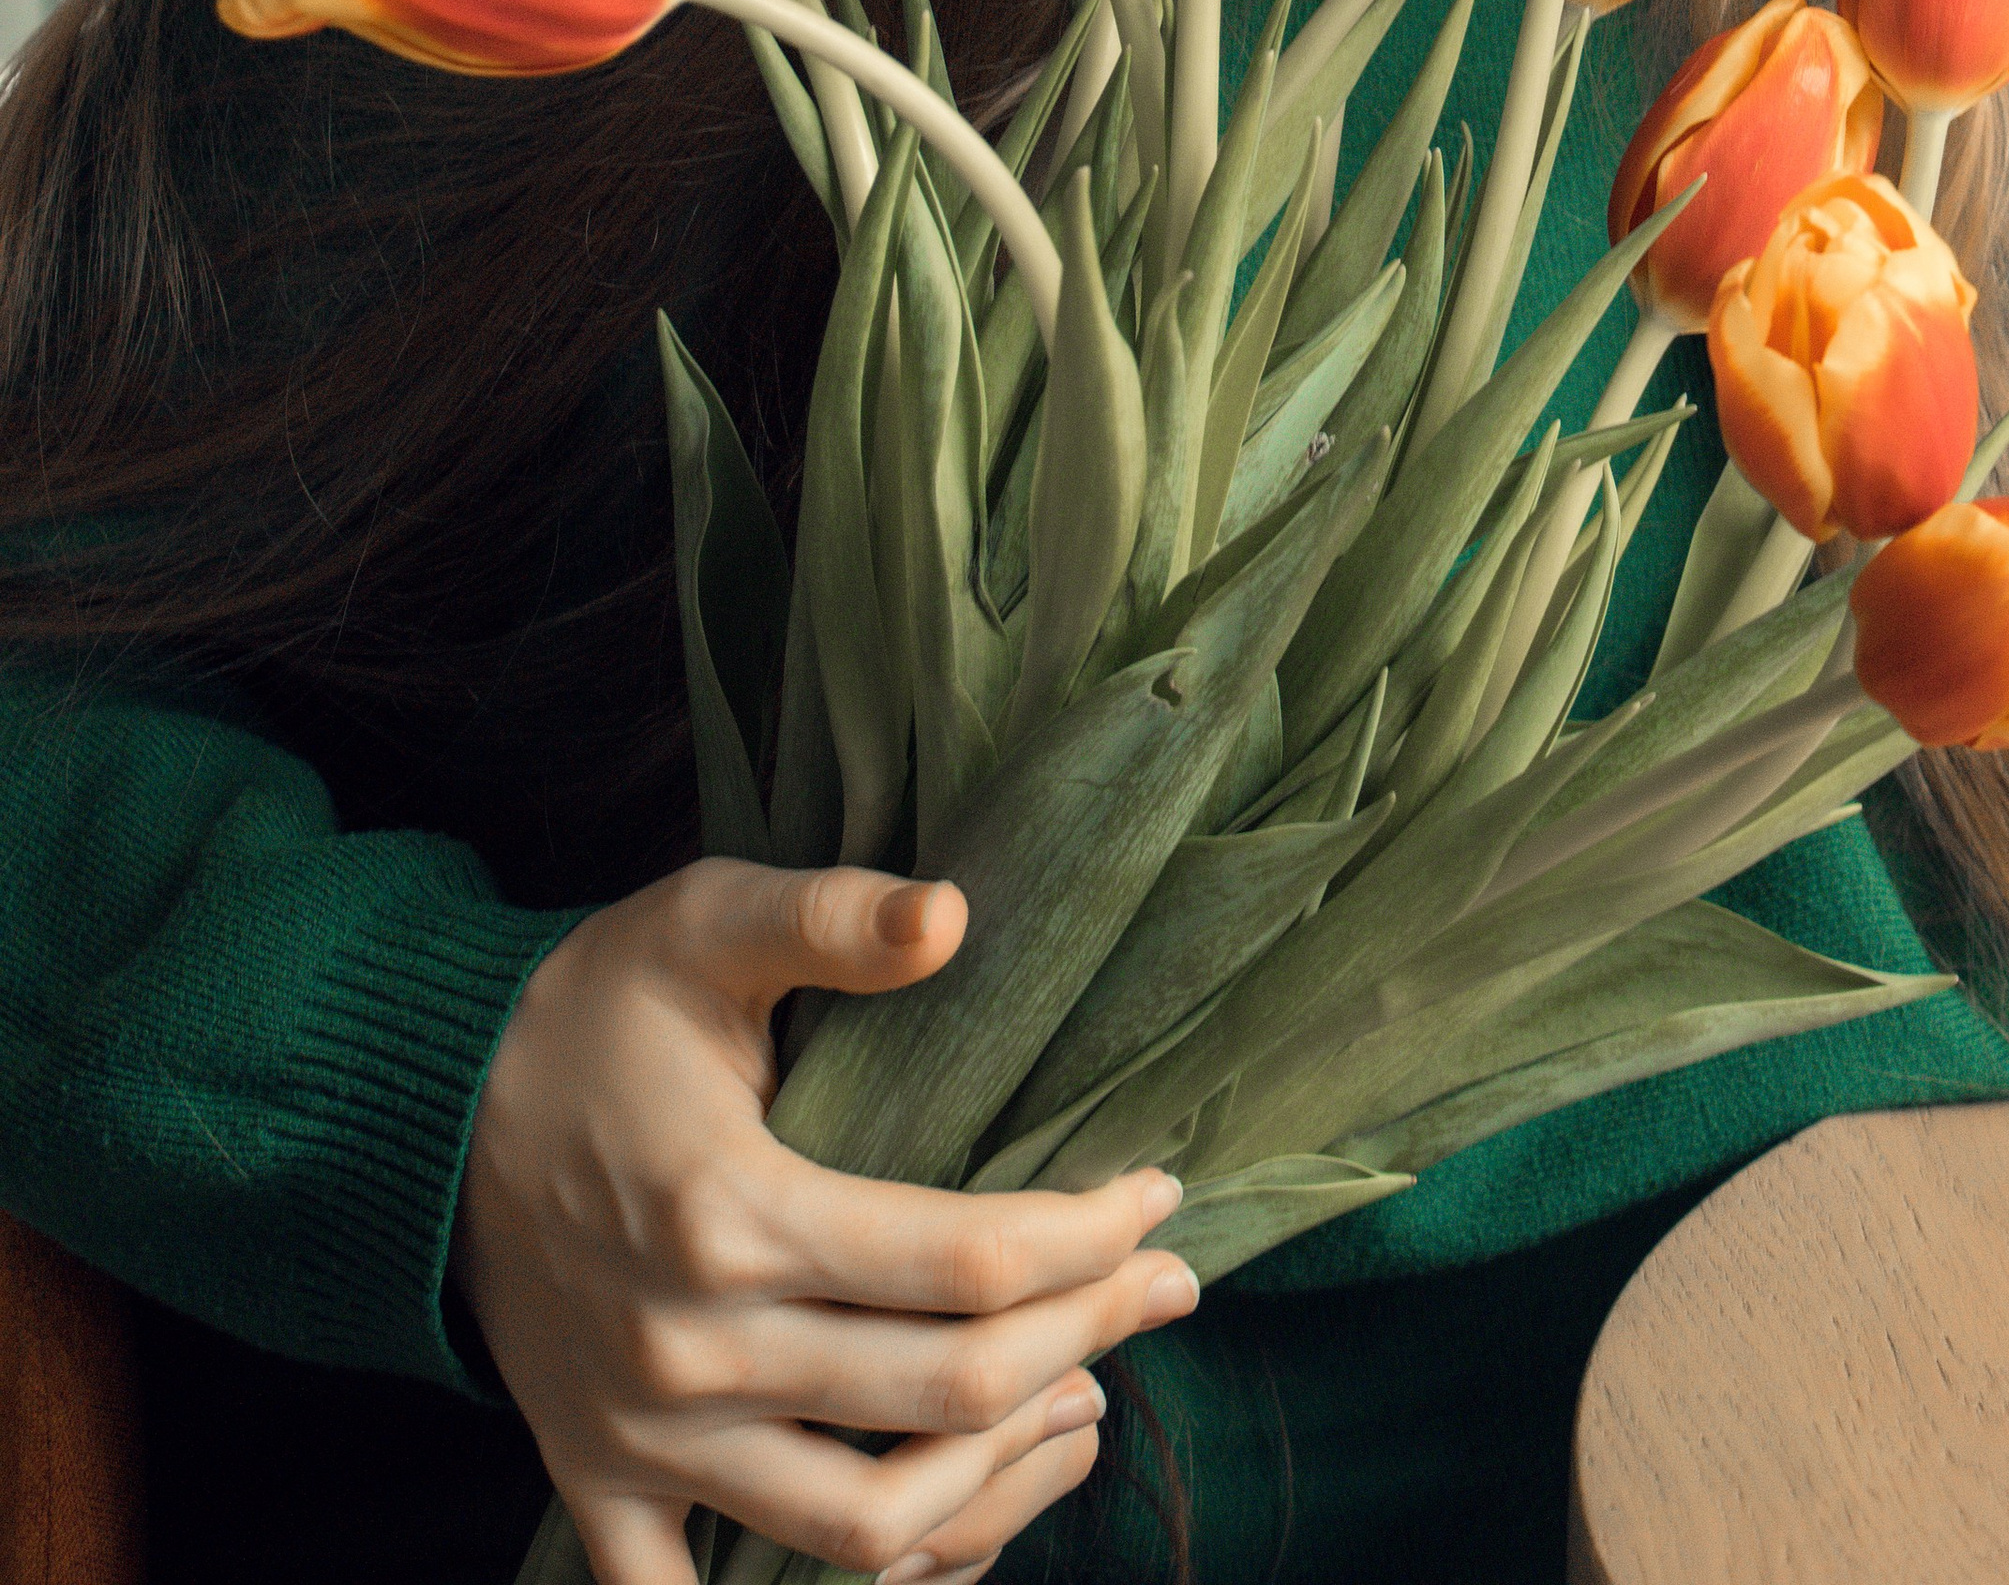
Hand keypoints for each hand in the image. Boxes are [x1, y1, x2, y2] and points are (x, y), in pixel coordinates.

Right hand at [455, 858, 1196, 1584]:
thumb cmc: (589, 1008)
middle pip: (944, 1392)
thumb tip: (956, 914)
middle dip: (1087, 1339)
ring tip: (1083, 1409)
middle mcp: (692, 1349)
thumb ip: (830, 916)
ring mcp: (643, 1439)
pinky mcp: (597, 1488)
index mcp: (731, 1212)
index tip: (1160, 1199)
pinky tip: (934, 1547)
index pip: (967, 1262)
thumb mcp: (703, 923)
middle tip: (1164, 1290)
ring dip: (998, 1485)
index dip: (1089, 1237)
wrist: (417, 1115)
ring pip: (862, 1532)